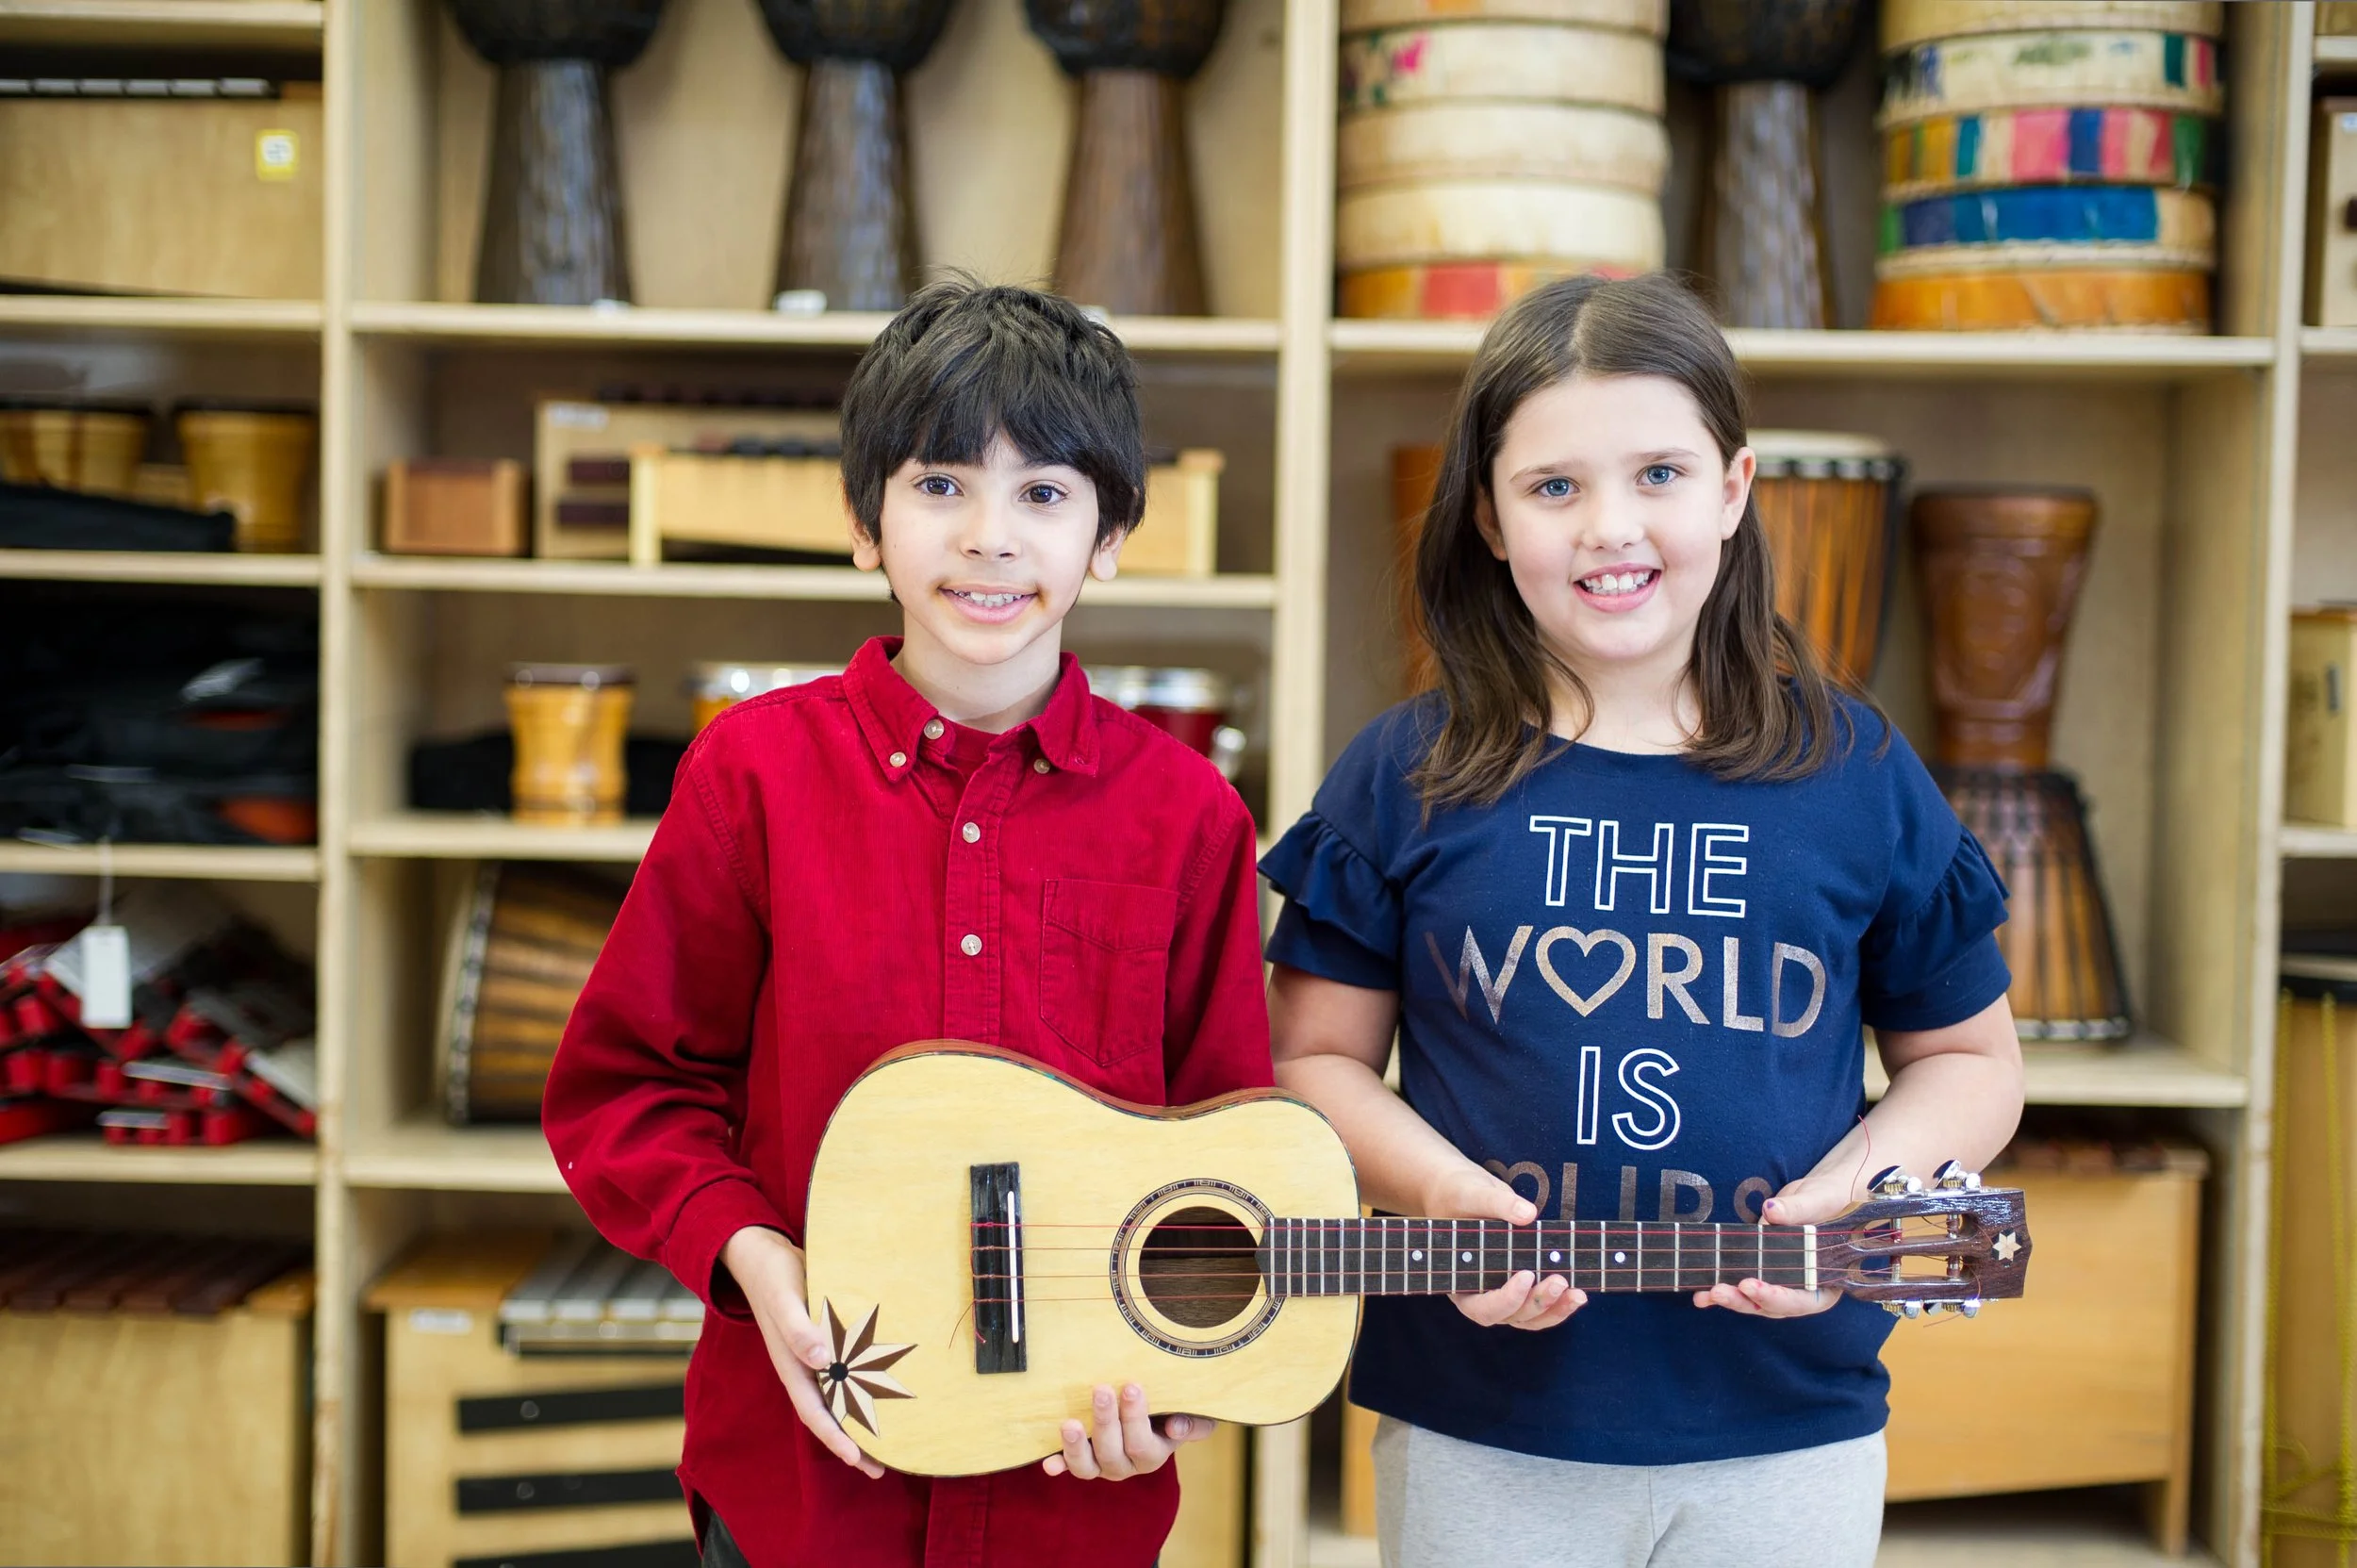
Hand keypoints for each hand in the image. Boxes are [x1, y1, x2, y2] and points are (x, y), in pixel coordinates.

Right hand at [722, 1226, 885, 1477]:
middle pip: (831, 1414)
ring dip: (863, 1418)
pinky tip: (886, 1392)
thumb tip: (819, 1359)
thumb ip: (799, 1330)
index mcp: (791, 1366)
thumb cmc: (773, 1277)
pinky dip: (864, 1387)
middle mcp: (804, 1367)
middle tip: (884, 1466)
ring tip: (892, 1440)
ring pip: (841, 1397)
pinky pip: (848, 1372)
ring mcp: (815, 1356)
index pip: (815, 1412)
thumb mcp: (784, 1300)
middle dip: (854, 1441)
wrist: (764, 1254)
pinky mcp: (827, 1340)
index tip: (857, 1460)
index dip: (836, 1438)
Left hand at [1042, 1382, 1213, 1479]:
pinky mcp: (1082, 1460)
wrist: (1156, 1419)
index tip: (1130, 1385)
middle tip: (1100, 1389)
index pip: (1142, 1443)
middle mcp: (1126, 1466)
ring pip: (1087, 1466)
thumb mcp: (1193, 1416)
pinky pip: (1069, 1466)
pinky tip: (1048, 1462)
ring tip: (1069, 1424)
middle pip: (1112, 1452)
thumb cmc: (1174, 1411)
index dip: (1135, 1417)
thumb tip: (1175, 1426)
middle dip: (1105, 1420)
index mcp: (1152, 1455)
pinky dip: (1058, 1463)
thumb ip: (1193, 1424)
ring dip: (1076, 1446)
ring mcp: (1101, 1465)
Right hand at [1423, 1160, 1585, 1331]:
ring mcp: (1501, 1294)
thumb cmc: (1458, 1194)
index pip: (1481, 1307)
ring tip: (1579, 1295)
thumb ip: (1497, 1203)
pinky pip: (1538, 1305)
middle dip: (1537, 1303)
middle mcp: (1480, 1295)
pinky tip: (1577, 1291)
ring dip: (1554, 1309)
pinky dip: (1558, 1303)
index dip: (1506, 1299)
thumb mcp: (1472, 1193)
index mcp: (1460, 1281)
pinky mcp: (1520, 1286)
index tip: (1526, 1275)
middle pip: (1510, 1316)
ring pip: (1528, 1317)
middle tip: (1560, 1281)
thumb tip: (1529, 1213)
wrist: (1460, 1192)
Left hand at [1692, 1177, 1845, 1319]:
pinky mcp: (1761, 1273)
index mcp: (1825, 1282)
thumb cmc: (1829, 1201)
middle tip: (1718, 1292)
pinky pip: (1742, 1288)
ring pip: (1754, 1301)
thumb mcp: (1819, 1201)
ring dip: (1730, 1299)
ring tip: (1704, 1295)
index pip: (1802, 1300)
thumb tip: (1771, 1211)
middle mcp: (1801, 1289)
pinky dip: (1721, 1291)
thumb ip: (1798, 1209)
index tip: (1750, 1285)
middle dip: (1744, 1300)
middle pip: (1773, 1306)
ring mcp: (1779, 1283)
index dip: (1776, 1297)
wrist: (1818, 1197)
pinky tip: (1700, 1295)